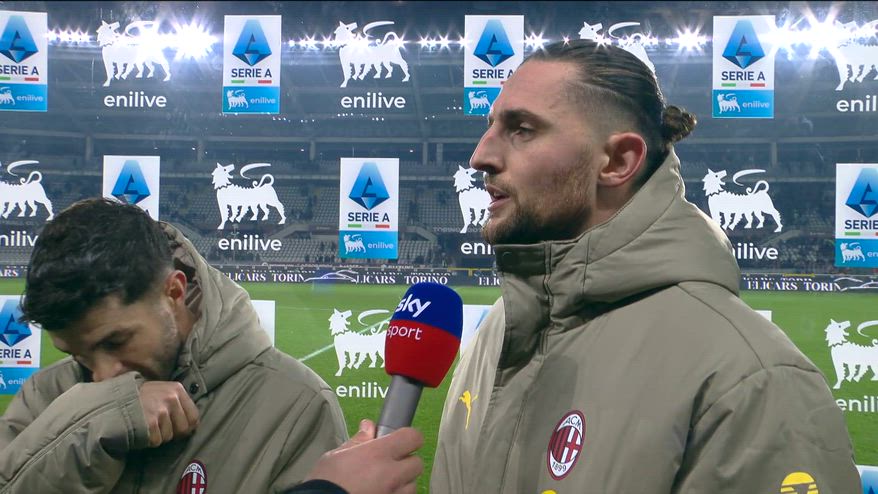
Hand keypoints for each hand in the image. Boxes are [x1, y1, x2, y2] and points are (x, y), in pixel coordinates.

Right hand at [138, 381, 199, 447]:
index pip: (194, 417)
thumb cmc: (138, 398)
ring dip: (158, 436)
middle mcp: (171, 398)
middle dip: (172, 433)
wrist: (112, 401)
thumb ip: (178, 403)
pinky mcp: (150, 424)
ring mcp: (161, 411)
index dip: (186, 427)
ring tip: (146, 424)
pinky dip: (148, 440)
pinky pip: (156, 441)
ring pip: (169, 437)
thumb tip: (194, 425)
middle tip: (158, 427)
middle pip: (183, 429)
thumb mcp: (161, 391)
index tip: (176, 428)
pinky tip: (140, 429)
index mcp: (177, 389)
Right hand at [305, 419, 423, 493]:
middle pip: (416, 463)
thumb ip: (358, 440)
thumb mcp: (337, 455)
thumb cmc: (325, 482)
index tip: (400, 440)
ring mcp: (393, 493)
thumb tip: (368, 426)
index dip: (408, 437)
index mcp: (378, 453)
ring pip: (412, 484)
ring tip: (384, 483)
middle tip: (389, 464)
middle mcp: (391, 474)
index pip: (412, 437)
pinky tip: (381, 492)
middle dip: (405, 462)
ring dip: (402, 482)